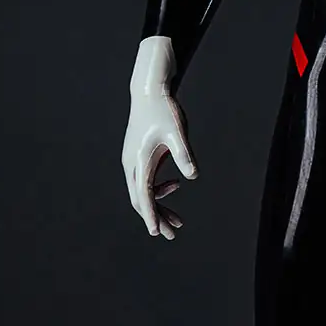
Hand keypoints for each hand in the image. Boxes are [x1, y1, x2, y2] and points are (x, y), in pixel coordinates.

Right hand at [122, 84, 197, 240]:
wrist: (150, 91)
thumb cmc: (164, 110)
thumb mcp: (177, 132)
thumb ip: (184, 154)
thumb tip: (193, 176)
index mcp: (139, 161)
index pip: (143, 195)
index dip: (151, 216)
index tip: (157, 232)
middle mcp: (131, 164)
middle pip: (141, 199)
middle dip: (156, 218)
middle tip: (173, 234)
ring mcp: (133, 161)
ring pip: (142, 192)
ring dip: (158, 206)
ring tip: (178, 221)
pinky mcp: (138, 156)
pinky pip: (145, 181)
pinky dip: (158, 190)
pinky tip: (175, 185)